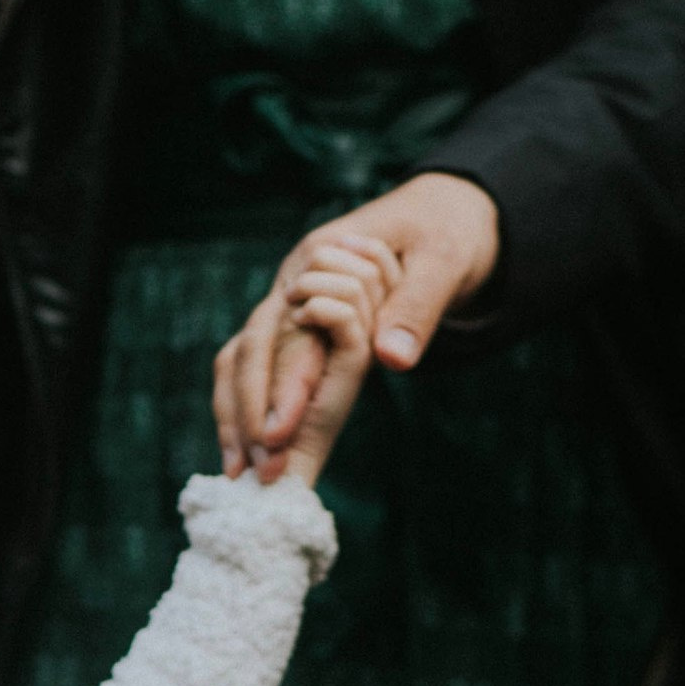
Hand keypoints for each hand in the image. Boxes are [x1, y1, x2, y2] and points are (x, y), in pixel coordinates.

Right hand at [217, 173, 500, 468]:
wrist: (446, 213)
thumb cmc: (446, 232)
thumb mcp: (444, 264)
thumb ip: (417, 308)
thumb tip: (393, 359)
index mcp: (316, 255)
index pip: (281, 329)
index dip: (275, 386)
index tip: (276, 437)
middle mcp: (291, 279)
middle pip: (248, 349)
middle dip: (245, 411)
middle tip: (251, 472)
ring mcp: (289, 300)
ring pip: (242, 358)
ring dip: (238, 414)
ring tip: (240, 472)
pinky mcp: (299, 321)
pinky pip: (260, 362)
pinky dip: (251, 403)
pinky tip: (251, 448)